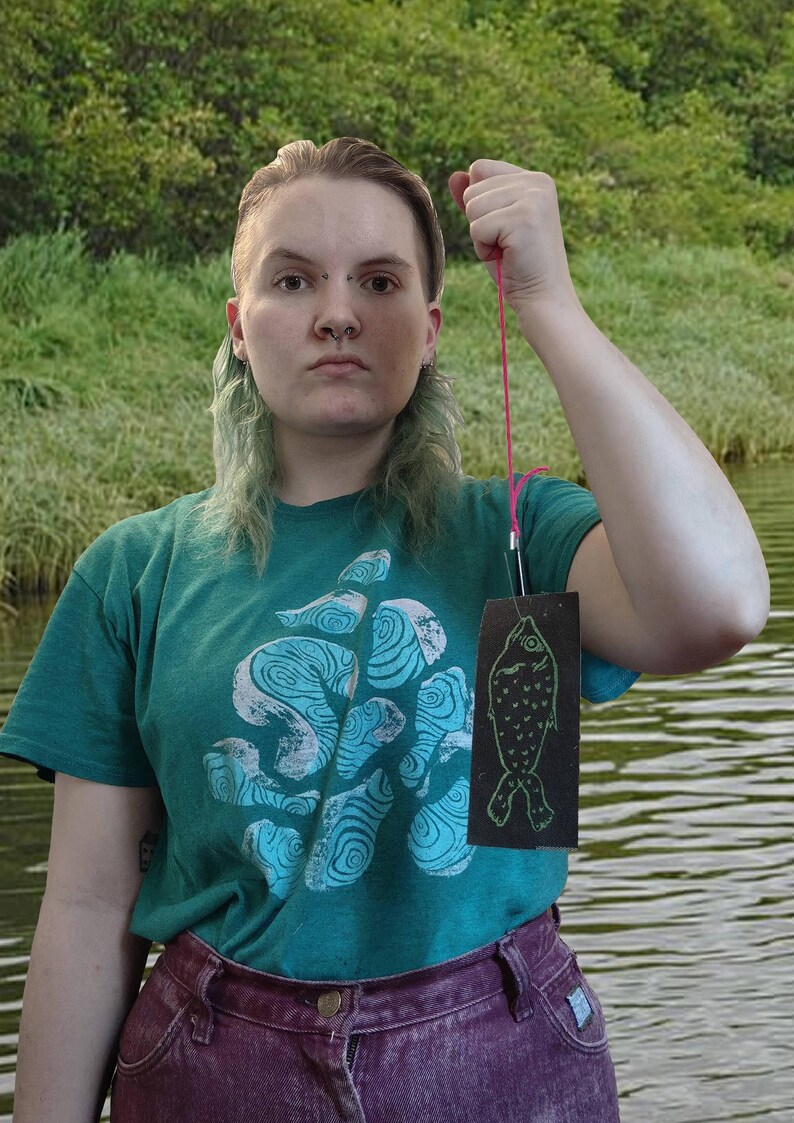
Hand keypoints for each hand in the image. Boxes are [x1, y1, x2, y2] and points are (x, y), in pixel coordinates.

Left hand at [448, 159, 579, 314]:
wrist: (541, 297)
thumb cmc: (516, 265)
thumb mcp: (492, 226)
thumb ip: (476, 199)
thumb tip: (454, 176)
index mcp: (534, 179)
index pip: (480, 168)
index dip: (479, 203)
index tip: (503, 227)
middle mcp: (537, 182)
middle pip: (473, 189)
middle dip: (479, 222)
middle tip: (506, 243)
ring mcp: (533, 198)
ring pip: (472, 207)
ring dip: (481, 236)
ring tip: (507, 249)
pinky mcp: (524, 218)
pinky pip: (477, 227)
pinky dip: (484, 248)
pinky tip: (507, 256)